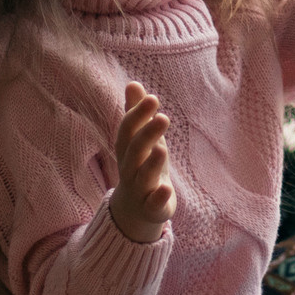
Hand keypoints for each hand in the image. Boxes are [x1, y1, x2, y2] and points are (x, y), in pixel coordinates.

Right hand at [109, 82, 175, 243]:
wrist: (135, 210)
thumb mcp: (141, 140)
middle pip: (134, 151)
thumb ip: (137, 114)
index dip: (137, 115)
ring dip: (151, 163)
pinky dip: (158, 197)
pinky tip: (167, 189)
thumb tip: (133, 83)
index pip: (128, 131)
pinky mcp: (151, 209)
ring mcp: (140, 190)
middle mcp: (130, 169)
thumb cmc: (141, 166)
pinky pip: (152, 204)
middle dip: (147, 135)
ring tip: (162, 149)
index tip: (152, 98)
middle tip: (163, 117)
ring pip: (142, 177)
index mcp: (127, 150)